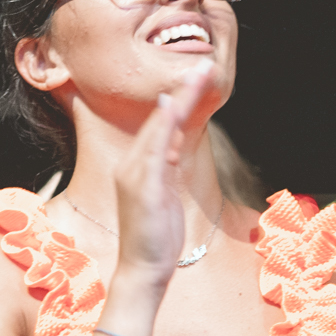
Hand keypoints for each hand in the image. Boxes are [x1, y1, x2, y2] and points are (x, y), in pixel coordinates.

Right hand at [109, 63, 210, 284]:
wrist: (142, 269)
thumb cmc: (156, 238)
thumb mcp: (165, 195)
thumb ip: (166, 164)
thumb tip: (173, 138)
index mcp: (139, 166)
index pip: (161, 125)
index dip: (180, 100)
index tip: (197, 77)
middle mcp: (132, 165)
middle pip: (161, 120)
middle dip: (182, 91)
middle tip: (203, 66)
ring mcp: (135, 175)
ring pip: (159, 128)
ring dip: (179, 101)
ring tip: (197, 77)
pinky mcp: (143, 186)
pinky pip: (155, 149)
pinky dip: (165, 127)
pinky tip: (175, 108)